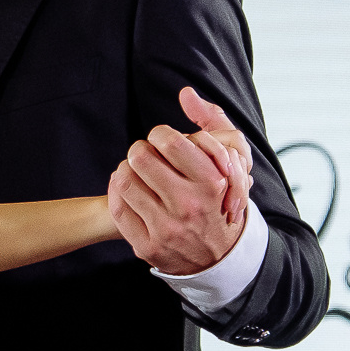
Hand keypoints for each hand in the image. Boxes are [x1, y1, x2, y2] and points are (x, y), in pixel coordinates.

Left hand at [108, 88, 252, 274]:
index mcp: (211, 182)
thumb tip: (186, 93)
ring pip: (124, 180)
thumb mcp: (231, 160)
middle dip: (140, 150)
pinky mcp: (148, 247)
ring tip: (137, 173)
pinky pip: (118, 207)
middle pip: (140, 157)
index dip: (160, 134)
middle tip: (145, 155)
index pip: (170, 140)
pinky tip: (129, 190)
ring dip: (127, 170)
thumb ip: (212, 121)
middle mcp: (189, 206)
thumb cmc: (221, 200)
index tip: (162, 141)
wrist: (221, 258)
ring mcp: (166, 229)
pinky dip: (118, 193)